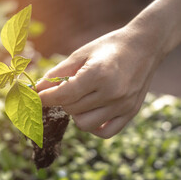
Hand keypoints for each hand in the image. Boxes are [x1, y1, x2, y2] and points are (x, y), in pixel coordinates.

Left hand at [37, 26, 162, 137]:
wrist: (144, 46)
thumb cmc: (110, 47)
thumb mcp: (82, 53)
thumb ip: (58, 72)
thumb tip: (37, 88)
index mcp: (98, 74)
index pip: (63, 95)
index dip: (45, 97)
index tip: (36, 96)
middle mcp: (112, 93)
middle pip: (71, 109)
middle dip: (61, 100)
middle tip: (65, 88)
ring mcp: (123, 105)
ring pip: (84, 124)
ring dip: (76, 113)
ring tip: (81, 98)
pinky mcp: (130, 113)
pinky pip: (105, 133)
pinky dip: (93, 126)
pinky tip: (92, 112)